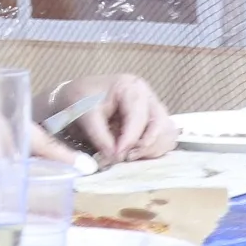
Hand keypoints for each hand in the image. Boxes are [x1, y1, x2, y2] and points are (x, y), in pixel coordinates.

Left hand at [51, 74, 177, 164]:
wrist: (78, 97)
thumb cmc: (81, 99)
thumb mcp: (84, 114)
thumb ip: (99, 135)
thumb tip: (115, 156)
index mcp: (131, 88)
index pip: (138, 117)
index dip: (130, 139)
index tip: (117, 154)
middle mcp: (148, 97)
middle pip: (160, 125)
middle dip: (143, 145)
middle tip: (124, 157)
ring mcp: (154, 110)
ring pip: (167, 134)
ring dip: (150, 149)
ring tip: (128, 155)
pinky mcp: (156, 123)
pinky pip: (166, 140)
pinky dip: (153, 150)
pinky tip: (134, 153)